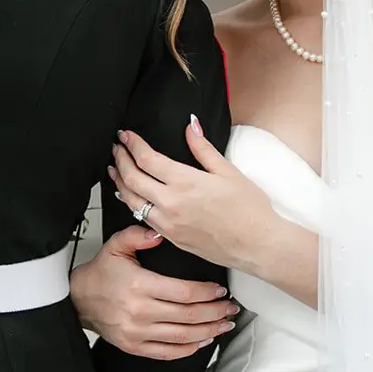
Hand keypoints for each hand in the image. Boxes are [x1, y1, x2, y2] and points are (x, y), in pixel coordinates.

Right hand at [69, 223, 239, 359]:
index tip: (221, 290)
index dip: (208, 293)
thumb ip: (139, 234)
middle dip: (215, 312)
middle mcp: (139, 312)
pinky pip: (168, 352)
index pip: (185, 292)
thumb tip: (160, 234)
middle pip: (189, 315)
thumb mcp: (116, 245)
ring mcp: (137, 332)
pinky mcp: (134, 346)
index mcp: (139, 286)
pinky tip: (202, 341)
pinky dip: (189, 349)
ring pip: (183, 336)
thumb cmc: (101, 274)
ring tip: (224, 324)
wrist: (79, 299)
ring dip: (209, 331)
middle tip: (230, 307)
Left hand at [110, 119, 274, 272]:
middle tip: (117, 147)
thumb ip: (203, 148)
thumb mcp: (228, 171)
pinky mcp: (171, 238)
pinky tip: (130, 196)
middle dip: (121, 159)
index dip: (132, 144)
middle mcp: (171, 203)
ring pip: (132, 200)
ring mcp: (168, 223)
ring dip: (119, 182)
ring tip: (114, 169)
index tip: (126, 135)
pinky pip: (142, 217)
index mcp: (185, 182)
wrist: (257, 245)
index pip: (146, 158)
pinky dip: (132, 203)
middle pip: (132, 178)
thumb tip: (190, 126)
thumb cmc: (249, 209)